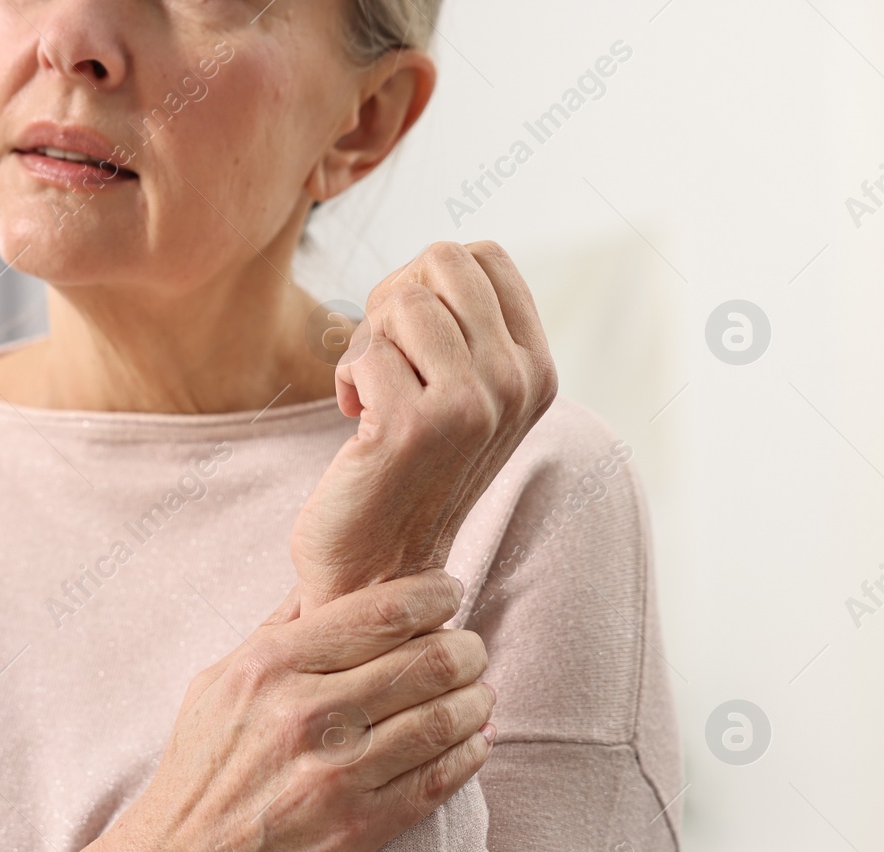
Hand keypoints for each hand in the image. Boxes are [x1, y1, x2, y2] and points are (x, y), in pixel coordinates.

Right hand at [48, 570, 494, 851]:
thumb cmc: (198, 772)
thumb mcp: (217, 683)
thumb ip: (276, 631)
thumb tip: (325, 577)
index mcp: (269, 667)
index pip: (382, 612)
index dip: (433, 596)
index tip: (449, 595)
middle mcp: (304, 714)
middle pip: (427, 660)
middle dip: (466, 649)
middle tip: (472, 650)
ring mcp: (334, 775)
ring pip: (443, 719)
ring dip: (476, 701)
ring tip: (478, 694)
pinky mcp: (356, 831)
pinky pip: (438, 780)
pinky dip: (468, 755)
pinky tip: (472, 742)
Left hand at [291, 241, 557, 609]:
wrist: (381, 564)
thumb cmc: (408, 468)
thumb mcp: (464, 393)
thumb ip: (469, 328)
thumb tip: (436, 259)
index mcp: (536, 370)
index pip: (486, 256)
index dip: (430, 281)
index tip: (415, 337)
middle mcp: (516, 384)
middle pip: (443, 260)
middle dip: (395, 299)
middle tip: (386, 358)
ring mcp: (470, 406)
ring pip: (400, 300)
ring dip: (367, 343)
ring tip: (373, 395)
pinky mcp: (413, 427)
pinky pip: (362, 351)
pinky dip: (347, 380)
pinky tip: (358, 422)